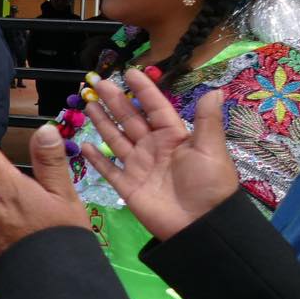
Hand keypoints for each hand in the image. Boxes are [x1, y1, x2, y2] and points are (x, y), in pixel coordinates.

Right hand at [82, 71, 237, 240]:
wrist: (200, 226)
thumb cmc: (209, 185)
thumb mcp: (211, 149)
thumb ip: (207, 120)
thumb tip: (215, 90)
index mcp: (173, 137)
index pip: (154, 108)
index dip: (143, 90)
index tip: (129, 72)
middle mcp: (153, 147)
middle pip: (130, 119)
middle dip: (115, 100)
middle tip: (98, 82)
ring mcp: (139, 166)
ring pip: (116, 139)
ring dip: (102, 122)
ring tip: (89, 103)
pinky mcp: (128, 186)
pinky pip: (108, 169)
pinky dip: (96, 158)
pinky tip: (84, 145)